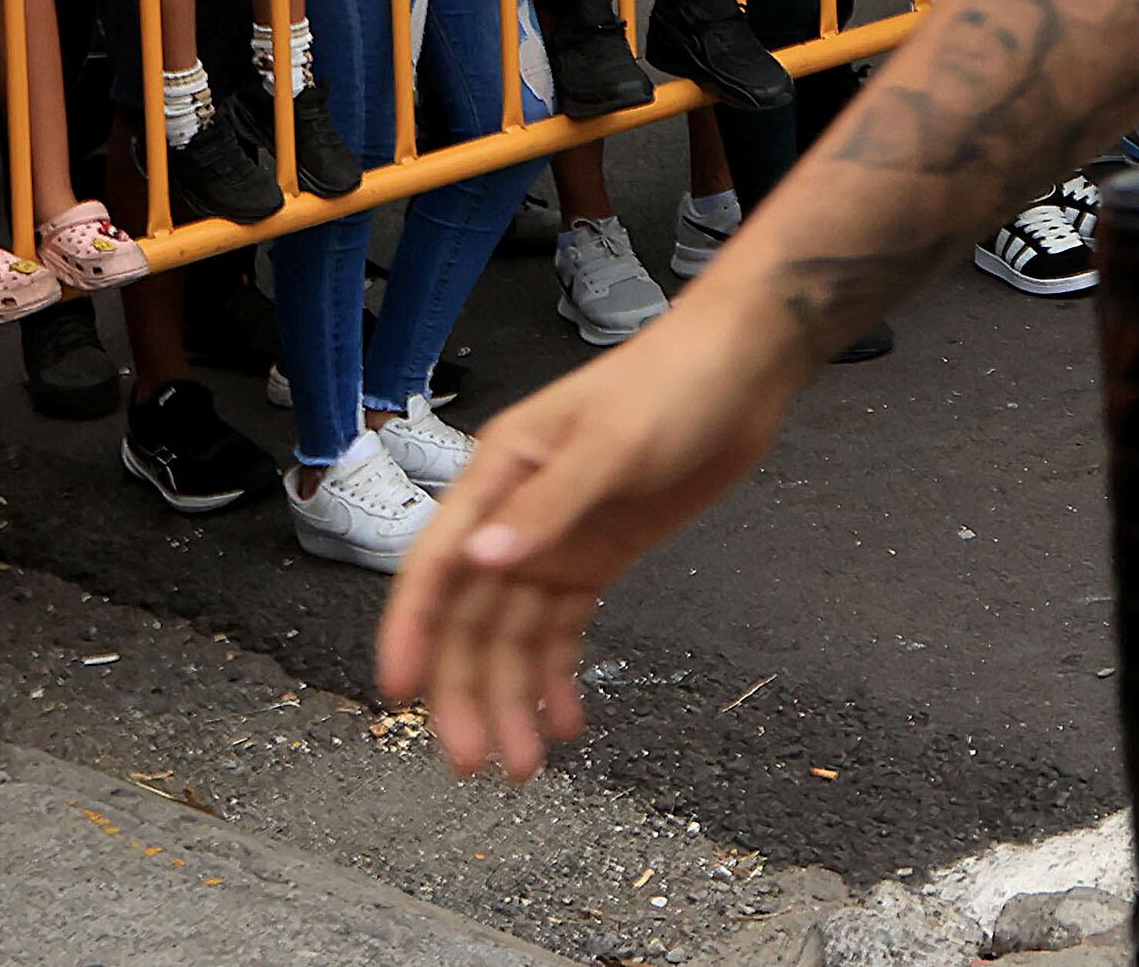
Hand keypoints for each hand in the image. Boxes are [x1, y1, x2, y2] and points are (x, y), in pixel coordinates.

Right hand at [377, 311, 801, 779]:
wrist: (740, 372)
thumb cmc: (671, 385)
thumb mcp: (614, 442)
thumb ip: (552, 505)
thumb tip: (483, 560)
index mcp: (497, 474)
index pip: (436, 563)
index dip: (411, 630)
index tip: (398, 693)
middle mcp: (512, 515)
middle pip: (471, 618)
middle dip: (466, 691)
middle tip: (476, 760)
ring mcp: (553, 542)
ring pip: (513, 636)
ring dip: (511, 698)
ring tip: (522, 765)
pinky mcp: (594, 559)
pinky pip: (560, 629)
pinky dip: (557, 676)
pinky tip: (566, 720)